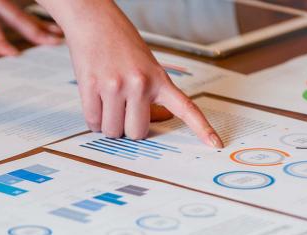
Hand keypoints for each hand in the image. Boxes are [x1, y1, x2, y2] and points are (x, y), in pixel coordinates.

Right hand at [37, 0, 222, 147]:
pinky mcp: (91, 88)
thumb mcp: (147, 65)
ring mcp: (114, 87)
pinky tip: (96, 102)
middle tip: (124, 111)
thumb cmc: (120, 41)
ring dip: (109, 124)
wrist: (93, 19)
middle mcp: (139, 84)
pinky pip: (93, 122)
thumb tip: (154, 120)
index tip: (215, 144)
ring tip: (108, 102)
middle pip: (137, 133)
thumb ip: (153, 93)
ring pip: (113, 130)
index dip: (202, 128)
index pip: (186, 108)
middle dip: (128, 127)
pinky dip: (94, 119)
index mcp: (158, 79)